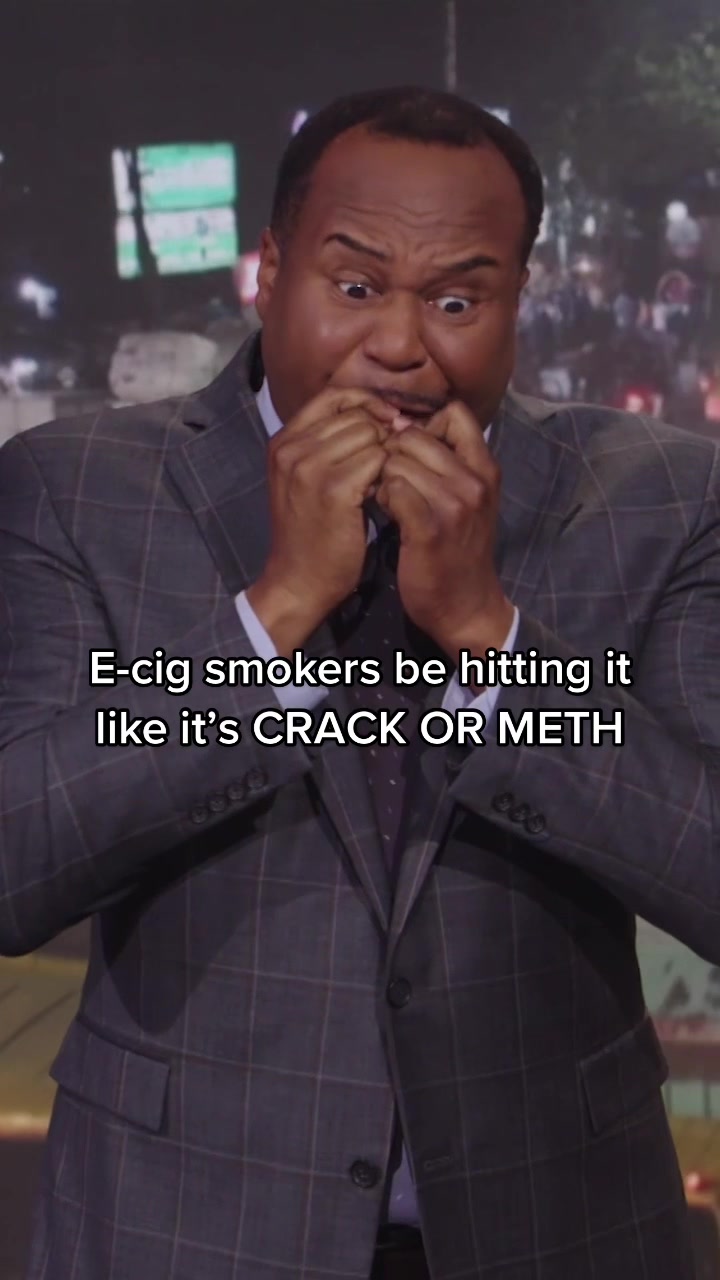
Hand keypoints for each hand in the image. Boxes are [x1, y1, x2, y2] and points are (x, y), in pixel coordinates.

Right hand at [247, 388, 395, 652]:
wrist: (298, 582)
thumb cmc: (310, 533)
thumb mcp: (305, 480)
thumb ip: (327, 445)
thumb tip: (377, 414)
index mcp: (283, 441)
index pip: (333, 396)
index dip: (367, 403)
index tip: (390, 422)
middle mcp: (292, 448)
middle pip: (356, 415)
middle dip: (382, 434)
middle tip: (390, 464)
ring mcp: (310, 467)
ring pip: (371, 435)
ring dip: (387, 456)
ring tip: (385, 482)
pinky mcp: (334, 489)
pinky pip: (378, 460)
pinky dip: (389, 475)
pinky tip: (386, 496)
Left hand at [375, 400, 513, 658]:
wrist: (466, 606)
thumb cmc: (458, 550)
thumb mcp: (468, 500)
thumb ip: (449, 462)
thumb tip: (405, 425)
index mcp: (486, 468)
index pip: (454, 412)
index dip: (422, 423)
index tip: (409, 449)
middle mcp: (475, 481)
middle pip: (416, 433)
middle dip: (393, 452)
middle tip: (389, 478)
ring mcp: (455, 505)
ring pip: (398, 459)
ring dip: (383, 476)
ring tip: (386, 498)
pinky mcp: (429, 528)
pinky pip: (392, 488)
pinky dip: (381, 496)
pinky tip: (384, 511)